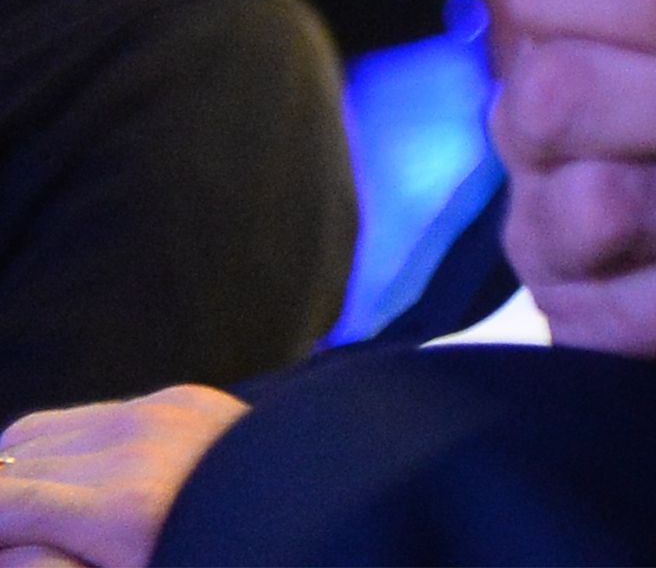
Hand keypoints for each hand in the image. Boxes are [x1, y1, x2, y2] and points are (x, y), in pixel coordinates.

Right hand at [0, 385, 240, 567]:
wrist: (328, 523)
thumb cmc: (220, 559)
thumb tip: (8, 548)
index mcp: (119, 508)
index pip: (0, 500)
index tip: (2, 538)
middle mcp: (133, 444)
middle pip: (10, 461)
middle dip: (1, 498)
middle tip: (14, 530)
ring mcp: (160, 411)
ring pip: (37, 432)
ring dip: (16, 469)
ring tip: (24, 513)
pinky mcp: (184, 398)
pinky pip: (90, 414)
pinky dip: (62, 446)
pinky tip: (67, 483)